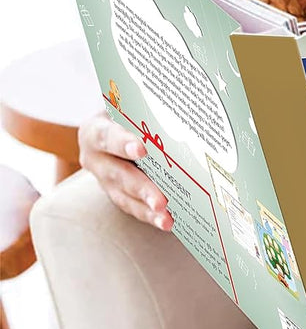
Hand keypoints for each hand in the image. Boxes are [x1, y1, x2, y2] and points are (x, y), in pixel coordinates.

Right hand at [77, 112, 171, 229]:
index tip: (141, 150)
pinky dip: (149, 216)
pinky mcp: (116, 193)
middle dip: (141, 187)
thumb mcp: (133, 106)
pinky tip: (167, 222)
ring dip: (146, 208)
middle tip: (161, 200)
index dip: (122, 143)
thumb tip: (187, 108)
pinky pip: (132, 207)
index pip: (106, 136)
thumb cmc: (132, 112)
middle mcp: (95, 157)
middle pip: (117, 174)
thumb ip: (149, 110)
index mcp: (95, 130)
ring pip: (124, 196)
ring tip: (167, 219)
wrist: (120, 125)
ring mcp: (104, 179)